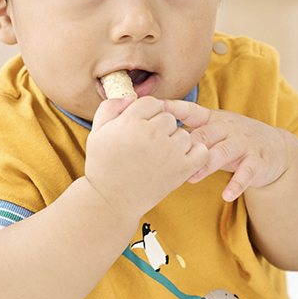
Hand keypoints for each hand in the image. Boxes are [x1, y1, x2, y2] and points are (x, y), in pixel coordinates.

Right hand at [86, 96, 208, 217]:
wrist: (111, 200)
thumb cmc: (102, 166)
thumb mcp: (96, 132)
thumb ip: (111, 107)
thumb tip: (132, 97)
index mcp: (131, 121)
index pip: (152, 103)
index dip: (147, 114)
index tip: (141, 129)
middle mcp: (152, 133)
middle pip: (169, 118)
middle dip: (160, 129)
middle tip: (148, 147)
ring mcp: (169, 151)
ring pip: (184, 134)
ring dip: (175, 143)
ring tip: (159, 157)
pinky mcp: (182, 169)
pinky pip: (201, 151)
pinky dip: (194, 155)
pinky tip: (179, 160)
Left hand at [161, 101, 293, 201]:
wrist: (276, 149)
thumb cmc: (234, 142)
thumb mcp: (214, 133)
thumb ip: (190, 134)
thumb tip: (154, 136)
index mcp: (213, 119)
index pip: (190, 110)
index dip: (173, 108)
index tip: (154, 108)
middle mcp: (228, 127)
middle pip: (204, 134)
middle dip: (186, 145)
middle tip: (166, 158)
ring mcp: (244, 143)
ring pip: (222, 152)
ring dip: (206, 165)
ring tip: (192, 178)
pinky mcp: (257, 161)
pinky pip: (246, 172)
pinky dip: (237, 184)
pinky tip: (226, 195)